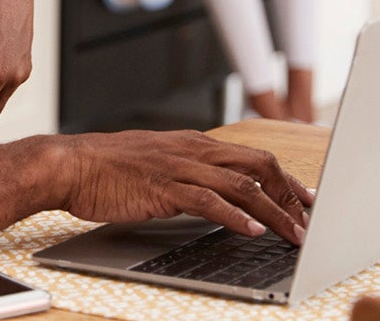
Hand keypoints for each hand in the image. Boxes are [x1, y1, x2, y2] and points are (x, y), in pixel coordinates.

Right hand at [47, 130, 315, 243]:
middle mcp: (194, 150)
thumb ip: (187, 174)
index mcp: (195, 144)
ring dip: (274, 211)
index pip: (255, 158)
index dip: (286, 180)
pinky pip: (209, 201)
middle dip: (291, 195)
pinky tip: (252, 231)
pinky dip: (236, 217)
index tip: (306, 200)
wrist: (70, 165)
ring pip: (242, 185)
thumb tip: (214, 194)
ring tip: (293, 234)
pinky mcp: (164, 187)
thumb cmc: (107, 169)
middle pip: (260, 166)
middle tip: (309, 221)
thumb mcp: (157, 164)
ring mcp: (180, 167)